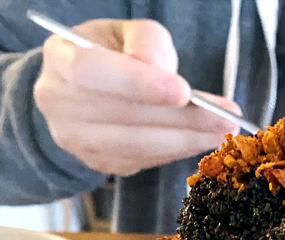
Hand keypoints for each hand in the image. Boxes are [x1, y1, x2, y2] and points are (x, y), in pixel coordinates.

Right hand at [33, 19, 239, 175]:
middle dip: (181, 120)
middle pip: (124, 116)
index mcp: (60, 60)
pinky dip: (175, 151)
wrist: (80, 88)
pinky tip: (200, 140)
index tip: (184, 92)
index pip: (92, 73)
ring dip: (186, 141)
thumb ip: (146, 40)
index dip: (138, 84)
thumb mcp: (125, 32)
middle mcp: (59, 104)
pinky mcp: (98, 162)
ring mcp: (76, 140)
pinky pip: (142, 161)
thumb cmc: (108, 53)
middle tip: (225, 118)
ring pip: (136, 145)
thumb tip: (161, 68)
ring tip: (222, 131)